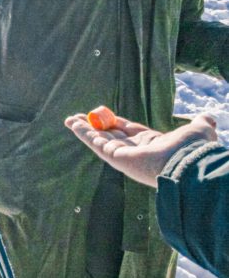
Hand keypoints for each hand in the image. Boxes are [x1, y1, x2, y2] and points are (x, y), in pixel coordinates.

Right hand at [64, 110, 217, 187]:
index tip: (105, 113)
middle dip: (95, 126)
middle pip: (111, 136)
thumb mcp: (199, 130)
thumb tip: (208, 117)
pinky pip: (96, 143)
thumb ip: (200, 123)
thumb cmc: (193, 148)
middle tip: (81, 117)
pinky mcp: (116, 159)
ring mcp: (125, 157)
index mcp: (153, 145)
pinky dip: (83, 133)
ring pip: (100, 140)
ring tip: (69, 119)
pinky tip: (73, 124)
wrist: (189, 164)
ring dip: (84, 129)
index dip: (116, 122)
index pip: (130, 132)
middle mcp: (137, 152)